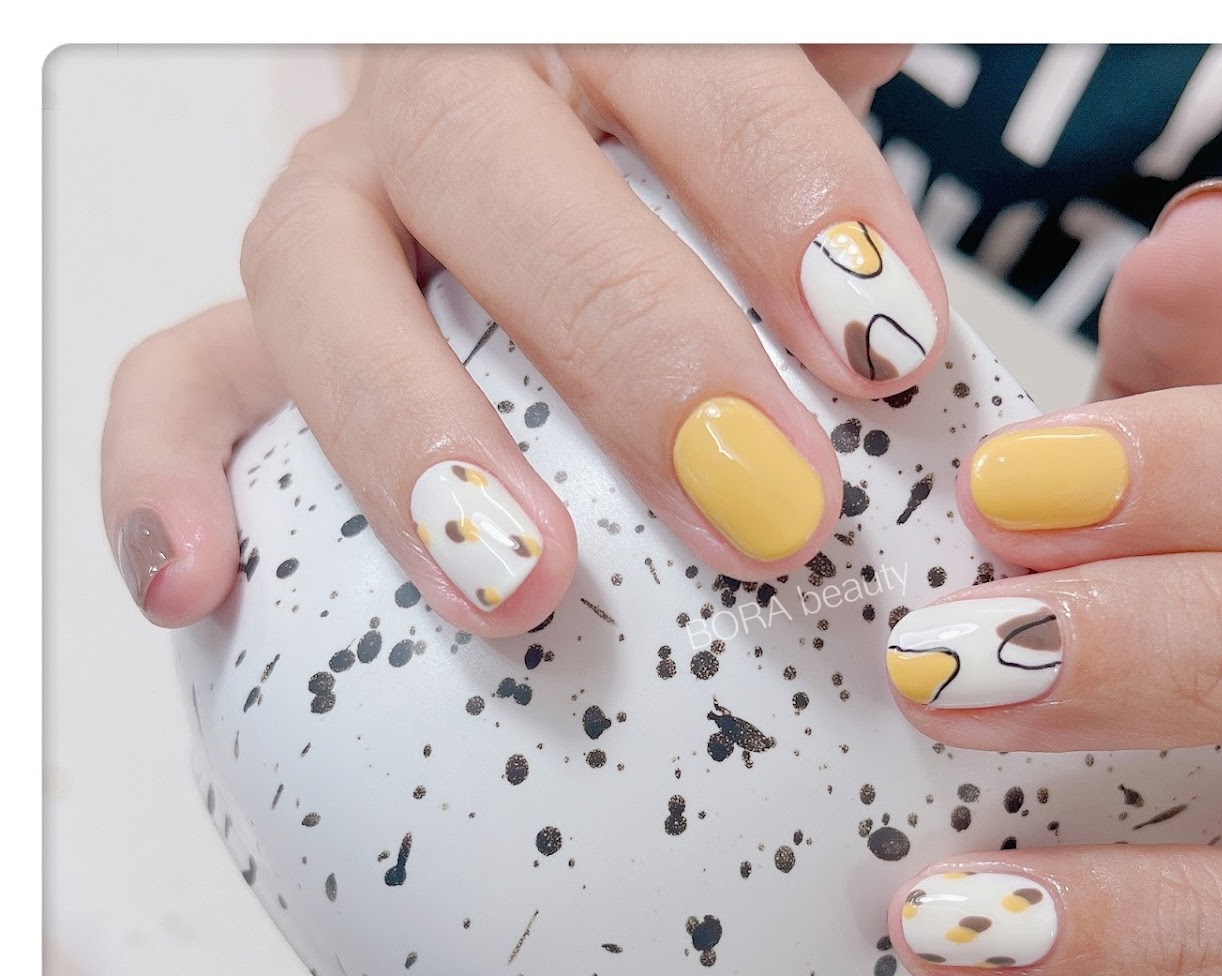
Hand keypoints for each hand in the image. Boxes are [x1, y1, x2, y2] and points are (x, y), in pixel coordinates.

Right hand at [102, 44, 935, 630]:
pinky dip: (164, 478)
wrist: (589, 141)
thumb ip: (857, 95)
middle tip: (770, 518)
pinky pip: (178, 377)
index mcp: (607, 23)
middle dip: (636, 349)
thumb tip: (975, 231)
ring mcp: (341, 209)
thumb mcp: (808, 92)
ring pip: (314, 281)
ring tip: (525, 590)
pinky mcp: (259, 325)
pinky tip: (196, 589)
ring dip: (416, 442)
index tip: (889, 344)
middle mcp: (450, 97)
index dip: (785, 191)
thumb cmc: (720, 170)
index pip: (694, 65)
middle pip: (499, 175)